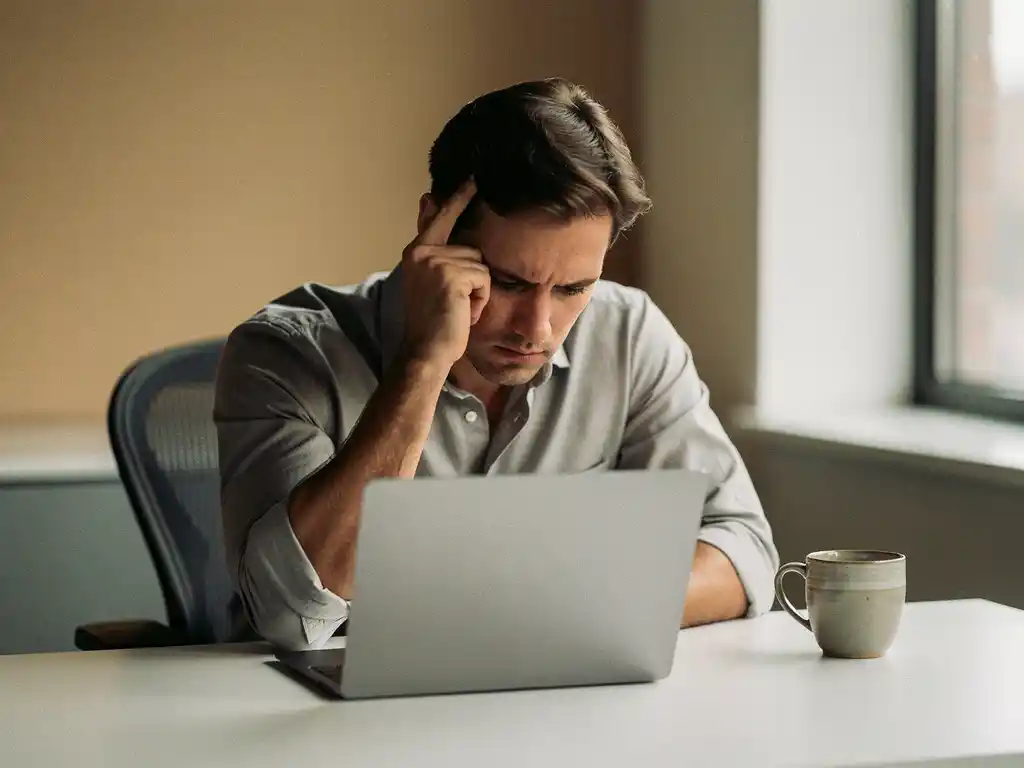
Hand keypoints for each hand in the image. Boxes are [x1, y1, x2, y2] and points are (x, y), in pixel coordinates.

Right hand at [400, 179, 489, 368]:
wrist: (426, 351)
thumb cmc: (435, 321)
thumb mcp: (431, 282)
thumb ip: (436, 247)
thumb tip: (428, 201)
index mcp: (416, 252)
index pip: (440, 217)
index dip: (458, 198)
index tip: (474, 177)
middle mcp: (421, 253)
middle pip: (471, 248)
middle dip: (474, 278)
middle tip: (455, 303)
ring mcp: (435, 262)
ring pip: (481, 265)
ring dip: (478, 290)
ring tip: (459, 308)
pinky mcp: (451, 275)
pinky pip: (484, 279)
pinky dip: (481, 299)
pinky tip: (464, 313)